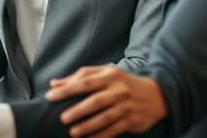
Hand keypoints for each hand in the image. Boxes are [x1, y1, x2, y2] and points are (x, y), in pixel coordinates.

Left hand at [46, 66, 166, 137]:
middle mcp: (119, 90)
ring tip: (73, 133)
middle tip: (62, 118)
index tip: (51, 97)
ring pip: (105, 117)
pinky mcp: (132, 120)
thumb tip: (54, 84)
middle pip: (95, 100)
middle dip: (78, 110)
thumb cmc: (123, 83)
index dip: (67, 89)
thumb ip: (80, 77)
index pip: (85, 81)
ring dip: (88, 126)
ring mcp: (126, 106)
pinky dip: (100, 136)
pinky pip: (114, 130)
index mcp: (110, 75)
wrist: (156, 95)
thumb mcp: (105, 75)